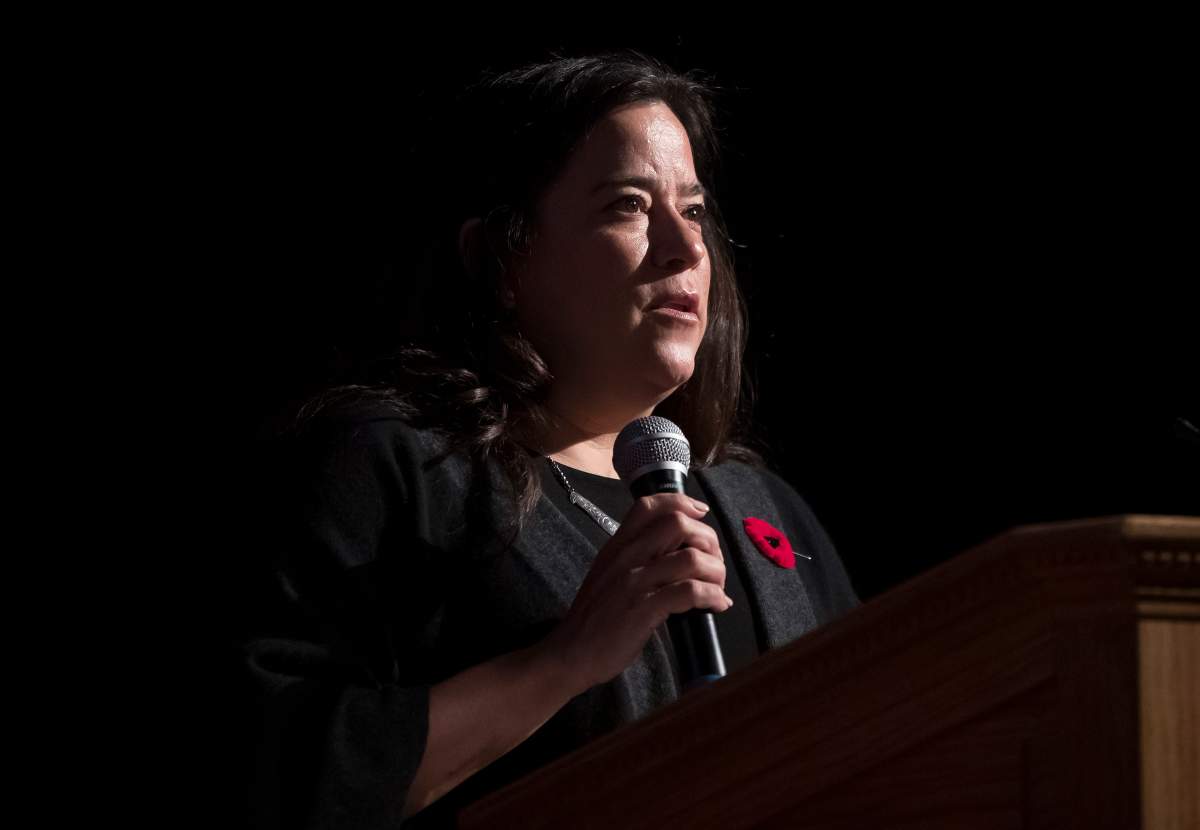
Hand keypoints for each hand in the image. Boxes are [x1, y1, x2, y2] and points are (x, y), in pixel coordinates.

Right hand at [538, 493, 731, 695]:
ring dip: (716, 572)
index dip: (682, 503)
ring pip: (691, 558)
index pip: (649, 505)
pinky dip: (712, 596)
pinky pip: (689, 592)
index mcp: (618, 546)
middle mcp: (626, 557)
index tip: (700, 516)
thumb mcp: (608, 574)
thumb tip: (676, 551)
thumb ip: (635, 557)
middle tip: (714, 563)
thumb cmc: (594, 616)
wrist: (571, 652)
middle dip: (708, 541)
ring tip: (717, 588)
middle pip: (678, 524)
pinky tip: (716, 605)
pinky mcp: (644, 609)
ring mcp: (635, 582)